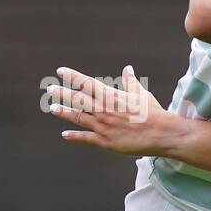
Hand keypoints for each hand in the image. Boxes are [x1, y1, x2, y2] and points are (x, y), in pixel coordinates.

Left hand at [47, 66, 186, 156]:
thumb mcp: (141, 94)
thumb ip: (130, 82)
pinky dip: (74, 136)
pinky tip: (65, 134)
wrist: (161, 133)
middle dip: (62, 93)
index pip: (86, 83)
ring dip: (64, 112)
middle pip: (77, 100)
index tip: (60, 71)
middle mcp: (103, 110)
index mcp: (111, 97)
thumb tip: (127, 69)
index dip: (72, 77)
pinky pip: (86, 138)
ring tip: (52, 108)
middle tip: (49, 89)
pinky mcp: (105, 142)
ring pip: (78, 117)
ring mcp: (102, 126)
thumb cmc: (153, 113)